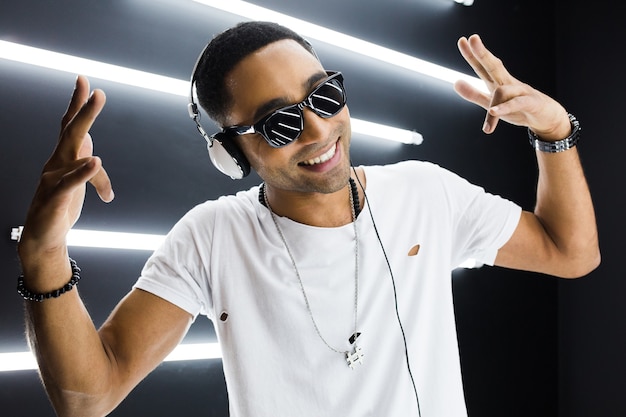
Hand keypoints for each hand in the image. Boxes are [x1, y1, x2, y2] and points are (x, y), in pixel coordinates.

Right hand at [18, 76, 112, 258]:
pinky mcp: (55, 197)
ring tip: (98, 123)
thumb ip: (83, 166)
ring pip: (73, 154)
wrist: (42, 236)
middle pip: (72, 132)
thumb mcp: (77, 184)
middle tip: (97, 92)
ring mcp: (53, 179)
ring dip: (87, 136)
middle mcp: (56, 163)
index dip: (76, 104)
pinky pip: (70, 182)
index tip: (83, 80)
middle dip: (84, 111)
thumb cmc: (60, 206)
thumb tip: (93, 151)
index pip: (70, 126)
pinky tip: (95, 162)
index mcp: (62, 158)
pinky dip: (83, 172)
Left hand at [454, 34, 570, 139]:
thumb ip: (474, 94)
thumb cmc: (518, 108)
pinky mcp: (531, 102)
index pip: (483, 66)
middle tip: (473, 38)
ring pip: (502, 91)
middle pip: (494, 66)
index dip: (472, 54)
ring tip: (489, 119)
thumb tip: (456, 82)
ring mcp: (521, 91)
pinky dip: (504, 108)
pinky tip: (493, 112)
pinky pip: (516, 103)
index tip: (462, 40)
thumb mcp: (492, 102)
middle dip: (482, 53)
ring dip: (493, 107)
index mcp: (498, 82)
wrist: (547, 117)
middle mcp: (508, 83)